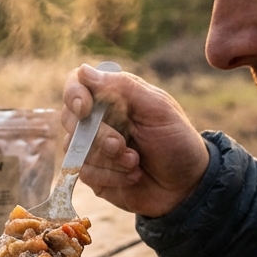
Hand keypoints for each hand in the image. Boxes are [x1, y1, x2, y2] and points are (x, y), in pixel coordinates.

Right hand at [63, 64, 209, 217]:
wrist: (187, 185)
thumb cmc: (176, 141)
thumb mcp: (158, 108)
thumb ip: (123, 87)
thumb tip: (83, 71)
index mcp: (113, 97)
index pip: (76, 84)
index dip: (74, 94)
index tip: (85, 108)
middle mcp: (98, 120)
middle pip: (69, 118)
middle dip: (97, 136)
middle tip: (121, 145)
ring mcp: (92, 148)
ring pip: (75, 148)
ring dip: (108, 159)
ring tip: (135, 162)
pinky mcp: (93, 174)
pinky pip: (83, 173)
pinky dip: (110, 176)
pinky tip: (131, 176)